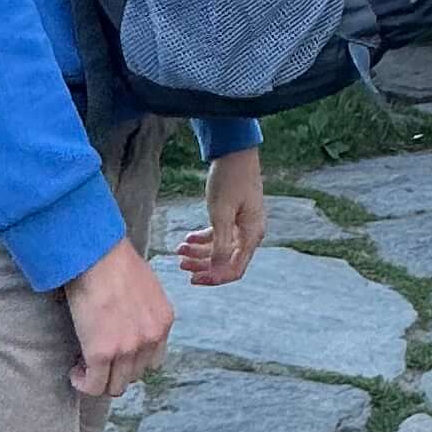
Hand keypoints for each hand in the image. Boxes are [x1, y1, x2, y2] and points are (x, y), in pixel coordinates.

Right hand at [65, 239, 173, 396]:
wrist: (95, 253)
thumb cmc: (114, 261)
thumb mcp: (146, 287)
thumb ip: (144, 312)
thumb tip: (130, 324)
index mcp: (163, 321)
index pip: (153, 361)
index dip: (133, 362)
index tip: (116, 356)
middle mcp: (150, 338)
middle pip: (135, 375)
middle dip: (116, 371)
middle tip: (98, 361)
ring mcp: (127, 348)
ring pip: (115, 386)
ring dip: (99, 379)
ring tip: (84, 366)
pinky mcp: (101, 352)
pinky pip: (93, 385)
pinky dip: (83, 383)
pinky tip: (75, 373)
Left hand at [184, 147, 266, 289]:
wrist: (234, 152)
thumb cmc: (229, 180)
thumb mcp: (221, 213)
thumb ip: (220, 243)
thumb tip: (219, 269)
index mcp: (251, 235)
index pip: (235, 269)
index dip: (214, 278)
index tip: (193, 279)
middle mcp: (250, 233)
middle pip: (226, 261)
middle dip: (203, 265)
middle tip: (180, 264)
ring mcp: (242, 225)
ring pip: (221, 248)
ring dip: (200, 252)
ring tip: (180, 249)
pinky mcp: (235, 216)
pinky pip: (219, 235)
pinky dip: (204, 239)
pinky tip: (188, 238)